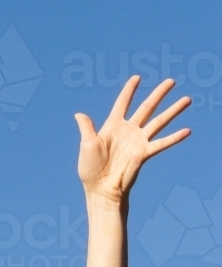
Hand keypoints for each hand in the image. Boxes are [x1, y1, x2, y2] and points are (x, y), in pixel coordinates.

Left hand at [75, 76, 190, 206]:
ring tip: (186, 99)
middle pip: (147, 107)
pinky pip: (162, 143)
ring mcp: (138, 141)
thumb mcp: (87, 144)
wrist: (101, 190)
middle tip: (171, 81)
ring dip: (173, 111)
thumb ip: (86, 127)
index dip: (130, 90)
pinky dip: (174, 137)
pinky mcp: (144, 154)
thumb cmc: (91, 168)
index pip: (123, 102)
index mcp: (113, 125)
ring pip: (159, 121)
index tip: (137, 77)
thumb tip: (79, 114)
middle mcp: (128, 130)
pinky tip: (186, 130)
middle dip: (159, 94)